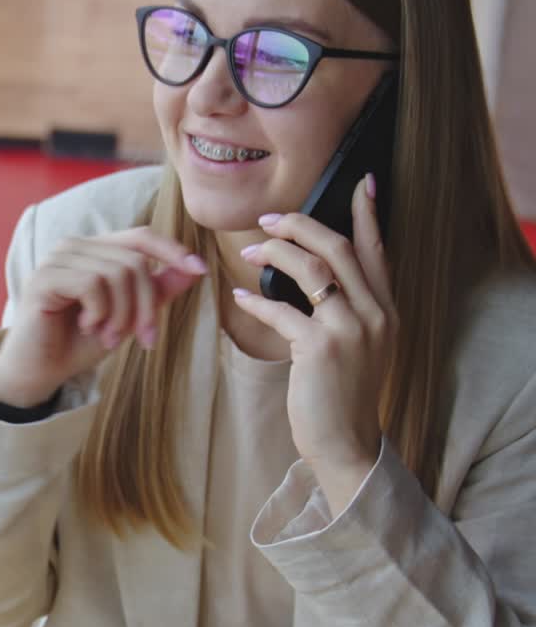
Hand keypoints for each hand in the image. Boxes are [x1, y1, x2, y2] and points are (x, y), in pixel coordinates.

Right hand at [0, 228, 208, 405]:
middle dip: (146, 304)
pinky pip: (92, 284)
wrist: (41, 371)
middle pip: (134, 260)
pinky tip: (89, 328)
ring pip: (116, 272)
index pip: (140, 237)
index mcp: (94, 251)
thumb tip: (193, 268)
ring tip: (109, 337)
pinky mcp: (44, 278)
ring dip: (122, 314)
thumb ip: (156, 291)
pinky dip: (100, 312)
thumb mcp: (128, 317)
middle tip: (142, 338)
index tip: (200, 269)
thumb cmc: (79, 343)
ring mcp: (56, 259)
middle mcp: (74, 247)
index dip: (172, 250)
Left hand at [231, 174, 394, 513]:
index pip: (377, 251)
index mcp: (387, 311)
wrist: (347, 443)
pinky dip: (256, 301)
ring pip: (312, 270)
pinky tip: (239, 298)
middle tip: (270, 220)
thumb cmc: (342, 395)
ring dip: (276, 254)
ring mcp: (350, 330)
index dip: (368, 215)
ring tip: (249, 252)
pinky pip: (282, 310)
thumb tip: (313, 277)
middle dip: (301, 226)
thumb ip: (347, 311)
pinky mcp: (320, 348)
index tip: (361, 183)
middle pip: (339, 249)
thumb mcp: (360, 347)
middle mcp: (375, 314)